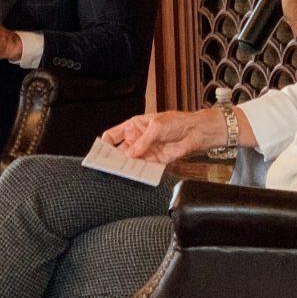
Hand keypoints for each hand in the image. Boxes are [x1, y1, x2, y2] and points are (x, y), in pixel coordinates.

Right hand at [102, 109, 223, 163]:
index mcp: (134, 126)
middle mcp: (137, 140)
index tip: (101, 152)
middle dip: (114, 158)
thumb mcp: (157, 127)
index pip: (113, 135)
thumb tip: (130, 154)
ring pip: (131, 162)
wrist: (195, 132)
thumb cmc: (176, 122)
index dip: (105, 143)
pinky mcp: (155, 162)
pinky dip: (139, 172)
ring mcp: (145, 151)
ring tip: (120, 172)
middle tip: (108, 166)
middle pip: (120, 151)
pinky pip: (144, 168)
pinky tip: (135, 175)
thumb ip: (143, 141)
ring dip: (126, 167)